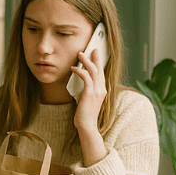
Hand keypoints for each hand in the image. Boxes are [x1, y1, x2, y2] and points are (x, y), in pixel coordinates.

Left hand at [71, 48, 107, 165]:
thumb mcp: (86, 100)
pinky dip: (80, 71)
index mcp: (102, 90)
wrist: (86, 126)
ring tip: (79, 54)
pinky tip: (73, 68)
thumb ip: (86, 91)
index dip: (99, 62)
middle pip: (100, 69)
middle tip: (92, 48)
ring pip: (93, 71)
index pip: (101, 73)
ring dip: (86, 61)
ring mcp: (97, 91)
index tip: (96, 53)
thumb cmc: (84, 115)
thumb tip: (80, 83)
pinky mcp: (90, 94)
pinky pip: (86, 78)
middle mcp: (102, 89)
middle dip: (96, 57)